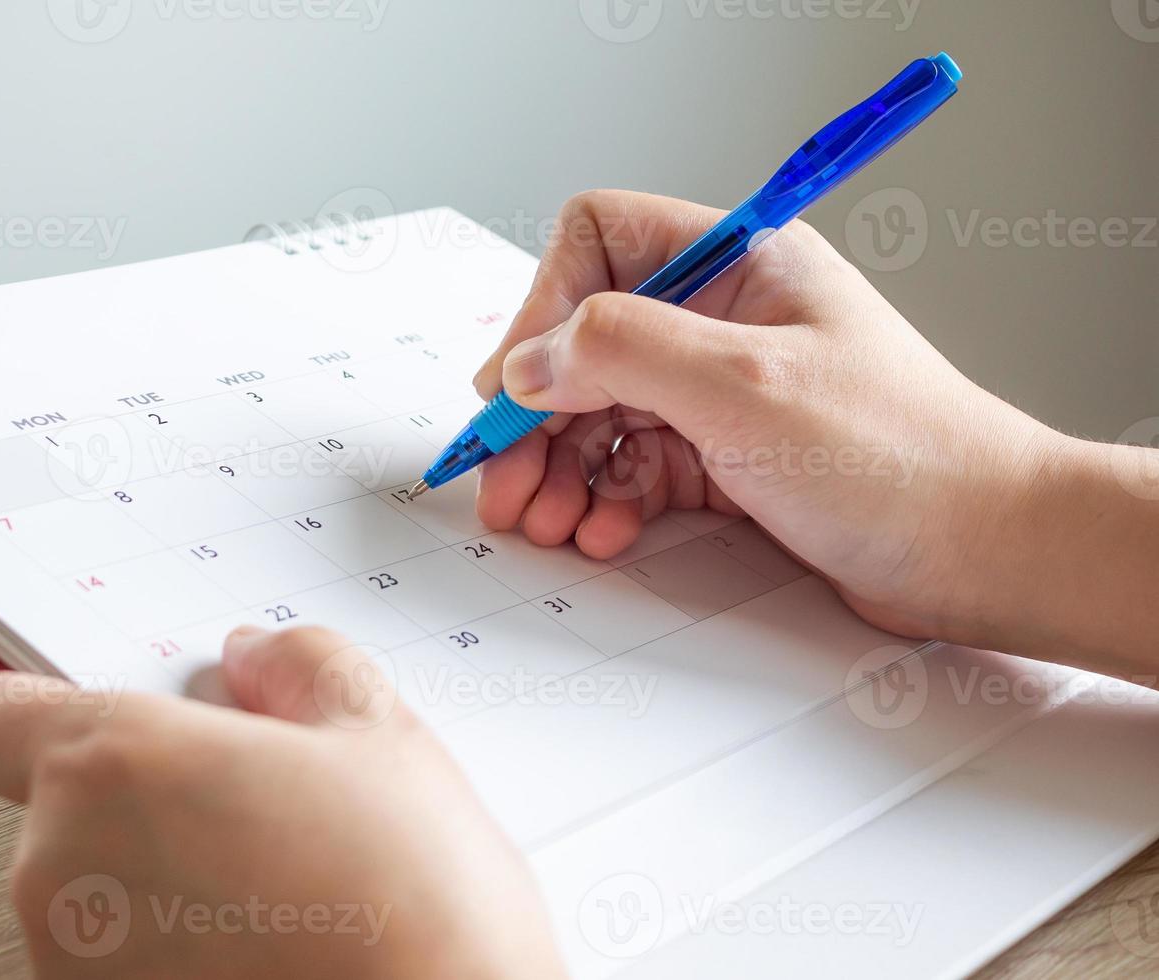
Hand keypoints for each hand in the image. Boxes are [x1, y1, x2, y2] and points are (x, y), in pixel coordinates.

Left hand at [0, 626, 564, 979]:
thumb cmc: (416, 910)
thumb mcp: (380, 736)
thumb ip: (300, 668)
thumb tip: (260, 659)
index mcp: (115, 763)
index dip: (52, 709)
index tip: (111, 717)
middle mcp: (64, 870)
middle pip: (65, 804)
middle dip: (149, 797)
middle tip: (255, 802)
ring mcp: (75, 969)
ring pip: (97, 891)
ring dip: (163, 879)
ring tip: (281, 886)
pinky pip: (121, 963)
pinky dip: (174, 951)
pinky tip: (270, 944)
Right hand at [474, 190, 1154, 668]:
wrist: (984, 551)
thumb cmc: (903, 455)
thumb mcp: (745, 386)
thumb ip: (622, 353)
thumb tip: (530, 359)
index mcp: (736, 262)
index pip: (598, 242)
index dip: (544, 310)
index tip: (515, 386)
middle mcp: (722, 319)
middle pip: (586, 344)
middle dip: (537, 416)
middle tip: (499, 480)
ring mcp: (723, 391)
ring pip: (603, 413)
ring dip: (560, 467)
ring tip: (542, 519)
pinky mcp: (728, 457)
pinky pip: (636, 468)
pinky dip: (607, 500)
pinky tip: (602, 532)